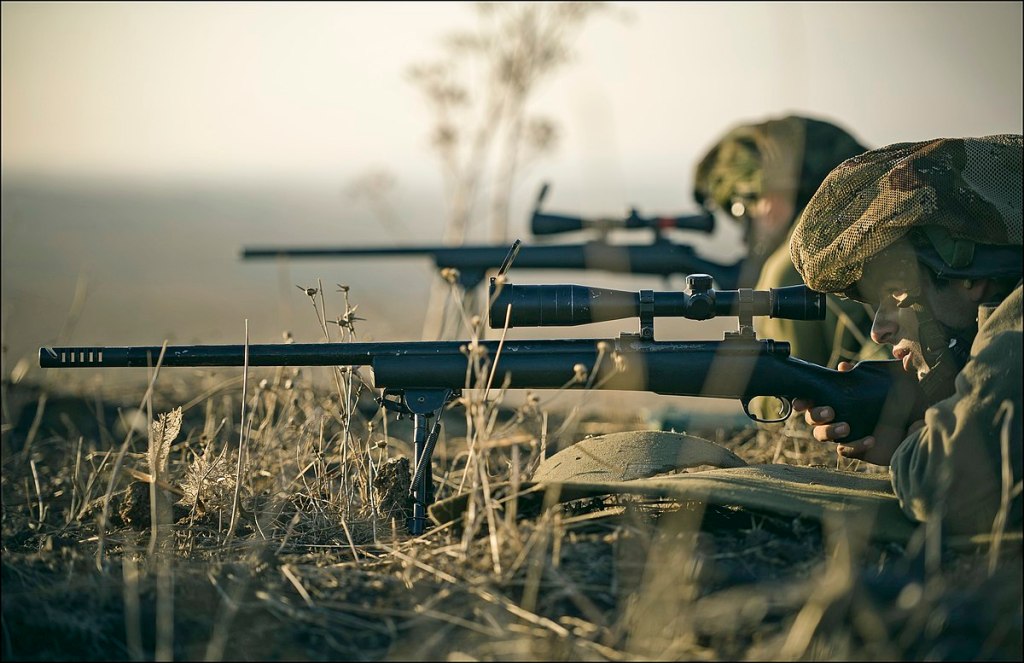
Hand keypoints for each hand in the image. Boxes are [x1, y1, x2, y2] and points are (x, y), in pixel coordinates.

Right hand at [792, 361, 920, 465]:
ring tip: (846, 427)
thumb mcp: (901, 384)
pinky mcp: (855, 449)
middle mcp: (837, 415)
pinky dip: (854, 445)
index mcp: (840, 397)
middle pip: (812, 417)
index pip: (813, 397)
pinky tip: (871, 439)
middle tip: (830, 411)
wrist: (918, 427)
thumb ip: (896, 370)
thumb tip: (879, 360)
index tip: (802, 402)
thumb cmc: (904, 402)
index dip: (802, 399)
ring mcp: (844, 433)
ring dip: (829, 430)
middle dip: (816, 414)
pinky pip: (844, 450)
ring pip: (820, 435)